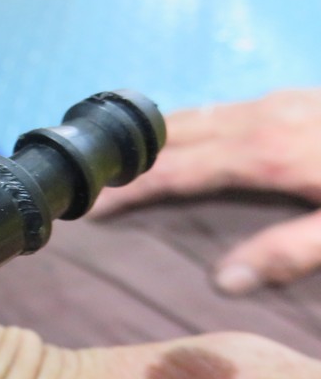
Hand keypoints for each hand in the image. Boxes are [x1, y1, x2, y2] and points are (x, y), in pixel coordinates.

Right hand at [90, 89, 320, 292]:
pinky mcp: (288, 97)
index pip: (172, 171)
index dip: (126, 190)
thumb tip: (222, 282)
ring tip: (125, 161)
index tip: (90, 207)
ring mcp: (272, 102)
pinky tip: (188, 141)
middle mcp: (256, 120)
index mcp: (262, 155)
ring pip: (194, 115)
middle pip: (172, 133)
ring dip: (153, 138)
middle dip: (126, 156)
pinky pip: (217, 110)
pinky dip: (186, 126)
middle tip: (93, 181)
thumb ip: (288, 251)